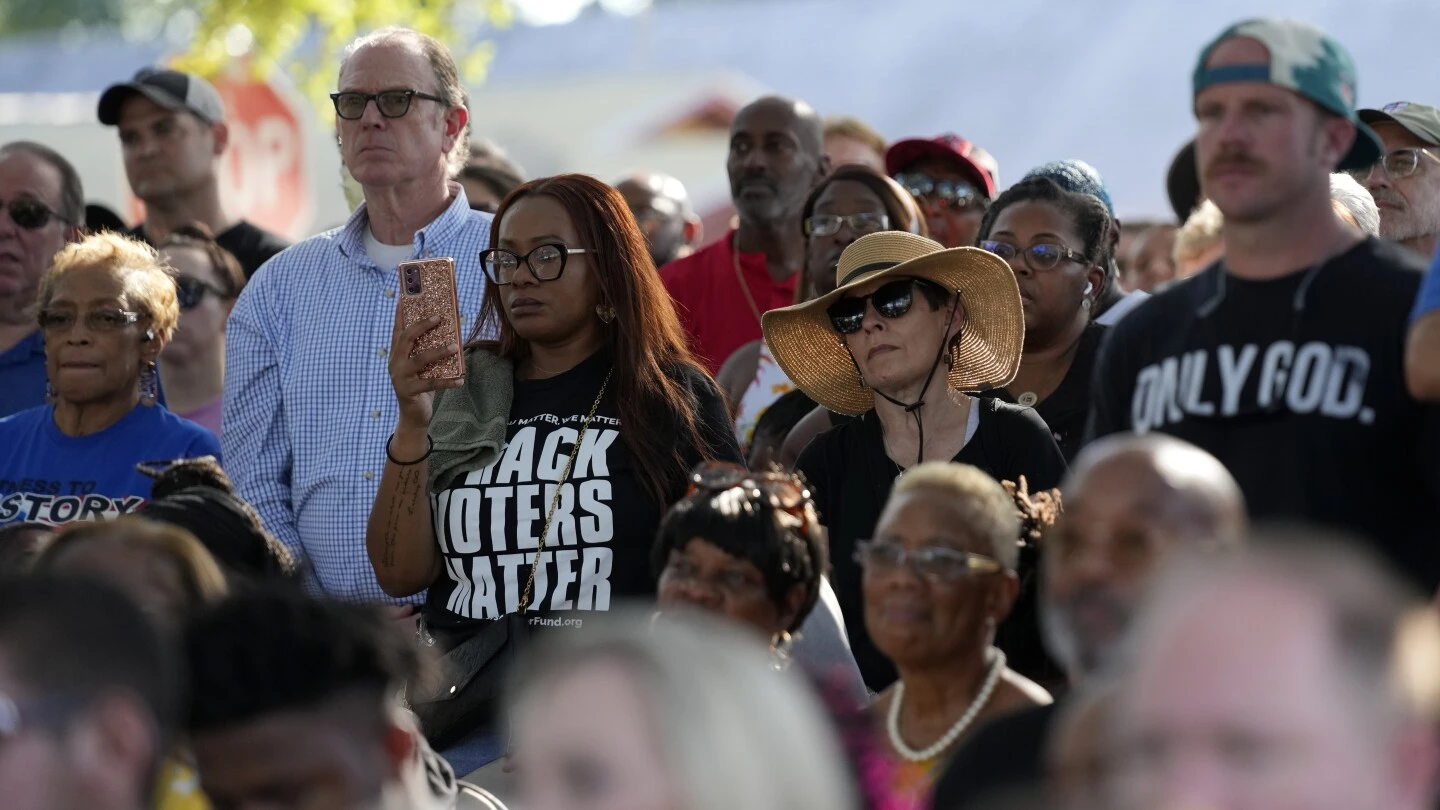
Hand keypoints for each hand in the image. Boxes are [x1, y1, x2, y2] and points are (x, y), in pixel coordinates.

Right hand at [389, 295, 462, 427]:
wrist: (413, 415)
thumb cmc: (421, 386)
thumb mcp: (424, 366)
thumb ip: (429, 351)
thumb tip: (452, 334)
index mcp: (397, 353)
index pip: (398, 328)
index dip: (402, 313)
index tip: (405, 296)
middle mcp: (395, 362)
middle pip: (407, 338)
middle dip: (423, 325)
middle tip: (439, 317)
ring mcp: (400, 377)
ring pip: (420, 359)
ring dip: (439, 352)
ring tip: (455, 347)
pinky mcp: (409, 391)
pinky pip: (432, 383)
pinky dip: (448, 381)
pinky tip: (461, 380)